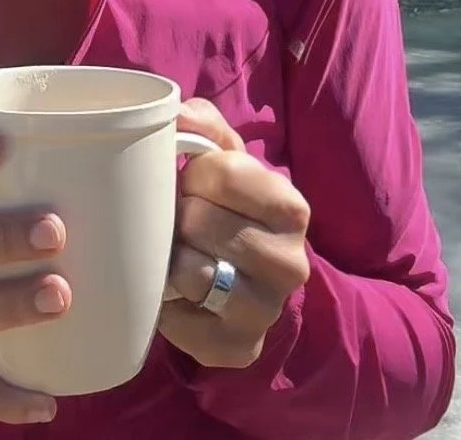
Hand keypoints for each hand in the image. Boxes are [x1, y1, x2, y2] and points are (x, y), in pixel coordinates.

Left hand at [158, 98, 310, 369]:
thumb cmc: (226, 207)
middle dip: (179, 216)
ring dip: (171, 259)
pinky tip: (178, 294)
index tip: (193, 183)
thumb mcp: (224, 158)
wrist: (242, 281)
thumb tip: (177, 113)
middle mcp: (291, 263)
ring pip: (190, 272)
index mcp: (291, 208)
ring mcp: (268, 311)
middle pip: (199, 221)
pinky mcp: (239, 348)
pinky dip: (169, 306)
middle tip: (182, 222)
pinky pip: (182, 323)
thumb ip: (203, 124)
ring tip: (178, 253)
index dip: (193, 173)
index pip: (223, 171)